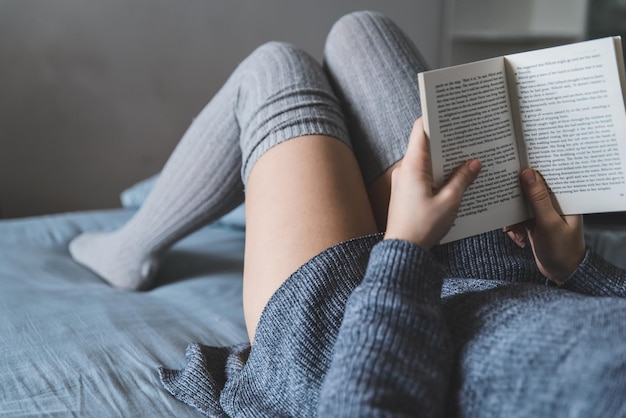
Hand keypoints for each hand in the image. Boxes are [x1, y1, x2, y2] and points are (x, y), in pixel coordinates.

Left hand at [384, 118, 480, 248]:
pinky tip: (455, 179)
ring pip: (426, 161)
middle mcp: (404, 169)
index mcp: (413, 166)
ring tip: (467, 156)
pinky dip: (438, 173)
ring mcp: (403, 180)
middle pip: (425, 145)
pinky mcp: (405, 192)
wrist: (402, 250)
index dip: (435, 118)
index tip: (452, 112)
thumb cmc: (423, 226)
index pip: (421, 130)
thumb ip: (463, 179)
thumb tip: (474, 163)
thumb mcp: (450, 202)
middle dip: (447, 140)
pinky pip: (423, 175)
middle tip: (468, 135)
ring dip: (444, 159)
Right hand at [504, 168, 585, 283]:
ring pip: (519, 205)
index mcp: (563, 198)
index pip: (546, 177)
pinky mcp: (533, 223)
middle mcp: (553, 203)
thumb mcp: (549, 223)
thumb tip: (527, 173)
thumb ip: (538, 198)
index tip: (512, 169)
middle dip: (514, 200)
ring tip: (513, 231)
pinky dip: (513, 227)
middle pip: (528, 190)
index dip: (529, 172)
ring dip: (512, 218)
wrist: (562, 274)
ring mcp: (542, 213)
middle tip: (504, 205)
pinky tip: (517, 238)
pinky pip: (517, 218)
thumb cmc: (563, 250)